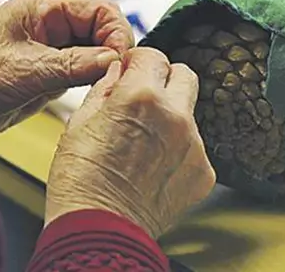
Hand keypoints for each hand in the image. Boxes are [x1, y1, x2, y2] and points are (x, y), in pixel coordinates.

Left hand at [0, 0, 134, 151]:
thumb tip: (114, 60)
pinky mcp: (50, 75)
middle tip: (118, 79)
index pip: (100, 9)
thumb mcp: (22, 70)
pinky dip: (94, 84)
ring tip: (107, 90)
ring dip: (106, 70)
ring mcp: (52, 51)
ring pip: (97, 54)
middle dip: (115, 52)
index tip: (121, 61)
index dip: (117, 32)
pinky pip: (84, 74)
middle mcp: (51, 25)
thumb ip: (71, 64)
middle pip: (103, 30)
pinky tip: (94, 98)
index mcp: (42, 9)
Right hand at [45, 47, 215, 237]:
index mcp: (141, 95)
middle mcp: (175, 115)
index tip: (131, 72)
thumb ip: (106, 88)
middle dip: (164, 80)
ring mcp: (194, 145)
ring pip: (189, 113)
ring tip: (143, 143)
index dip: (138, 63)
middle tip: (143, 99)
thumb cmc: (81, 179)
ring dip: (170, 117)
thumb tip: (118, 72)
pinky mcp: (203, 172)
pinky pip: (194, 147)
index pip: (154, 55)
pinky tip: (154, 167)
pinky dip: (177, 151)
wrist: (99, 229)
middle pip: (184, 74)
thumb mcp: (80, 121)